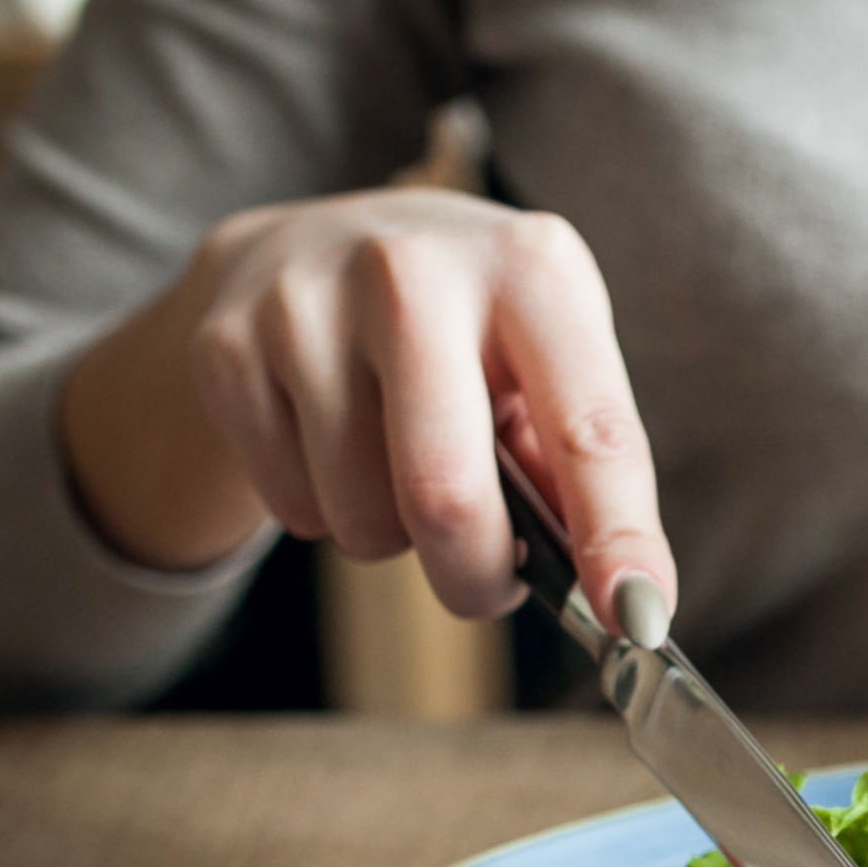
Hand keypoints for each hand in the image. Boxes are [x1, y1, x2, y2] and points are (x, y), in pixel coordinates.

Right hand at [60, 188, 670, 625]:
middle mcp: (415, 268)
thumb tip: (621, 596)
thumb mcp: (544, 360)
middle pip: (446, 495)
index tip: (639, 619)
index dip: (618, 537)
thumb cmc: (465, 330)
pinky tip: (333, 446)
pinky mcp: (228, 346)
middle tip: (484, 582)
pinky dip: (325, 513)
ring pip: (362, 519)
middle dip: (474, 576)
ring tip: (398, 470)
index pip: (590, 428)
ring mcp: (306, 302)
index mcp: (531, 267)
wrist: (311, 246)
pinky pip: (293, 509)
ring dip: (394, 539)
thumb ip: (580, 467)